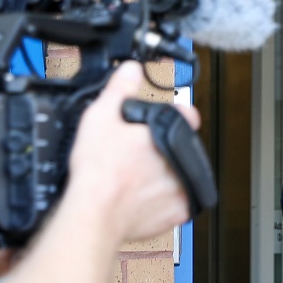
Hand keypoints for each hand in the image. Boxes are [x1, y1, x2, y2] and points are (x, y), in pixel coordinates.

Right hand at [67, 62, 200, 242]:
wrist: (94, 211)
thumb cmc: (98, 168)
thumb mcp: (101, 117)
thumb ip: (120, 89)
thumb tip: (131, 69)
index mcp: (171, 137)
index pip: (188, 116)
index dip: (175, 114)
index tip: (164, 119)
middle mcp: (182, 163)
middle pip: (179, 149)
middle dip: (161, 149)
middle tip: (134, 155)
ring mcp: (182, 190)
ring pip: (177, 176)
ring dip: (161, 175)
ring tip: (132, 176)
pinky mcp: (177, 213)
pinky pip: (173, 202)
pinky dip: (159, 201)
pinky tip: (138, 196)